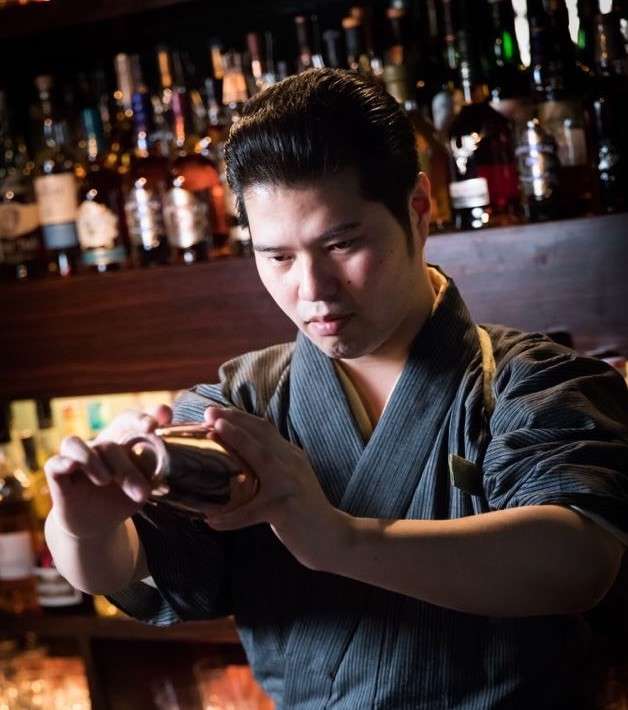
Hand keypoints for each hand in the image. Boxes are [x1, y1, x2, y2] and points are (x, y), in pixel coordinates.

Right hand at [44, 405, 171, 538]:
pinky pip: (54, 463)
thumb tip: (152, 455)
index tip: (154, 425)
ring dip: (92, 461)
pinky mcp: (58, 477)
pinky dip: (63, 462)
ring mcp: (76, 460)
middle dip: (127, 469)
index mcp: (121, 443)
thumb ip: (150, 470)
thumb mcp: (143, 486)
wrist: (98, 525)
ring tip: (105, 481)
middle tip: (142, 493)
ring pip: (75, 444)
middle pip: (109, 444)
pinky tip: (73, 467)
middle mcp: (98, 447)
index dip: (141, 417)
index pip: (129, 420)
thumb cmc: (123, 497)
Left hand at [203, 406, 349, 569]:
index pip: (265, 428)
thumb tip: (234, 463)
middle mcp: (292, 463)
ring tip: (210, 436)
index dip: (240, 417)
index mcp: (290, 456)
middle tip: (207, 413)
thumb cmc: (303, 512)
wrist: (333, 538)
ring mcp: (290, 484)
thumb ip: (271, 468)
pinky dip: (231, 516)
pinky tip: (212, 521)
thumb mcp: (289, 481)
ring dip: (236, 441)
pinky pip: (253, 511)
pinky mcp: (285, 509)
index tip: (215, 411)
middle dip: (234, 420)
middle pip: (262, 434)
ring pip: (261, 459)